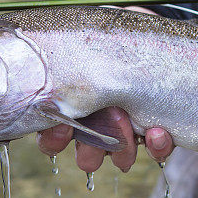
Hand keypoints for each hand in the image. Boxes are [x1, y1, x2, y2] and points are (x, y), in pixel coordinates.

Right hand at [36, 6, 175, 172]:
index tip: (62, 126)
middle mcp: (99, 130)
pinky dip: (157, 146)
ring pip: (121, 158)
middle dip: (92, 151)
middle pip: (87, 157)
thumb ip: (67, 60)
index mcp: (74, 113)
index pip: (53, 140)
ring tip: (134, 129)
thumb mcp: (85, 48)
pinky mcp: (158, 133)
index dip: (54, 140)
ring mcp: (129, 134)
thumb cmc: (109, 44)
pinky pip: (157, 151)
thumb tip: (39, 58)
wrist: (149, 39)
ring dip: (125, 150)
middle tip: (102, 128)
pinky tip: (158, 132)